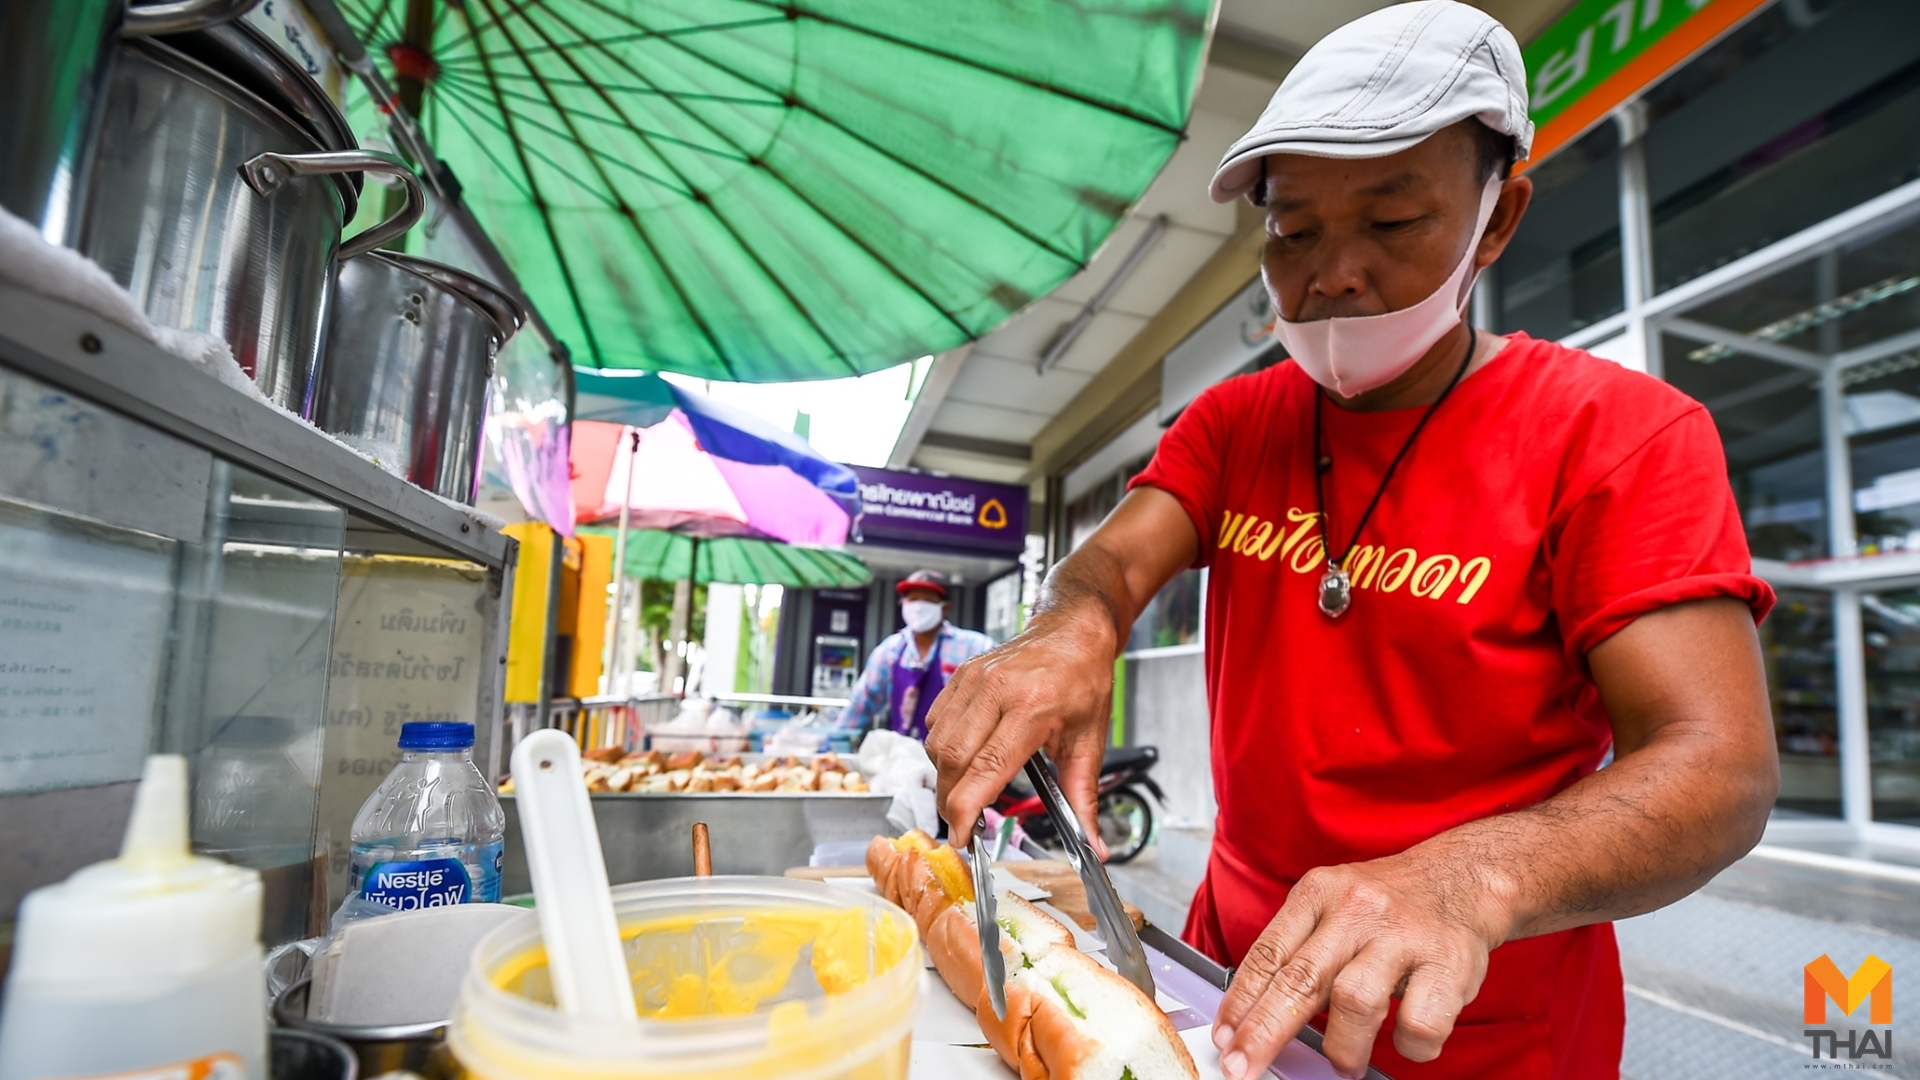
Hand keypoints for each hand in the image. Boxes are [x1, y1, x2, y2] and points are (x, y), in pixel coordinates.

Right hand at [924, 610, 1114, 849]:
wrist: (1072, 632)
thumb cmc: (1083, 680)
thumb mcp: (1090, 741)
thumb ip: (1084, 797)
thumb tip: (1093, 843)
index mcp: (1032, 706)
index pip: (986, 767)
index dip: (966, 808)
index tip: (963, 836)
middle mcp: (996, 689)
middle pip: (952, 760)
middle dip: (951, 800)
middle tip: (966, 821)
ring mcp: (973, 679)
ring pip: (936, 743)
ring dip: (945, 776)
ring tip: (968, 790)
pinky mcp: (960, 675)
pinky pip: (935, 722)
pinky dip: (942, 748)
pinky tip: (964, 755)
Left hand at [1210, 852, 1510, 1079]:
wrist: (1464, 878)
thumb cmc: (1388, 903)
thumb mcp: (1332, 904)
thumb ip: (1297, 949)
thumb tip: (1250, 1013)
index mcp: (1319, 893)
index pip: (1268, 953)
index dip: (1240, 1002)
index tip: (1223, 1037)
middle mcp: (1358, 910)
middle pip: (1301, 979)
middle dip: (1265, 1031)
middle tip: (1244, 1066)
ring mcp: (1404, 935)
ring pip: (1355, 1002)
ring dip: (1342, 1047)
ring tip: (1342, 1063)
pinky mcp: (1449, 963)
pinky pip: (1418, 1023)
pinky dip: (1407, 1046)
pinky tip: (1403, 1040)